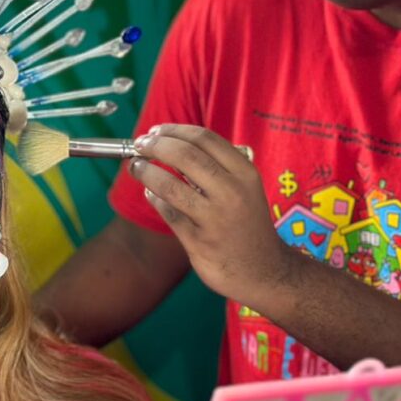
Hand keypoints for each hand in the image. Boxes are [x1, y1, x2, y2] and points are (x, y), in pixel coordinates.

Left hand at [130, 124, 297, 305]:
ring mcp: (214, 218)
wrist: (265, 270)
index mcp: (245, 173)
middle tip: (140, 145)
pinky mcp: (199, 242)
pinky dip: (154, 198)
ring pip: (169, 185)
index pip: (204, 139)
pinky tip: (150, 193)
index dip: (174, 130)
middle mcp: (232, 192)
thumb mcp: (245, 188)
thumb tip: (170, 145)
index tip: (156, 131)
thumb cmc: (248, 224)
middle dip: (155, 145)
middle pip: (184, 156)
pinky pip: (168, 213)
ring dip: (146, 171)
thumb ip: (215, 168)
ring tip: (135, 166)